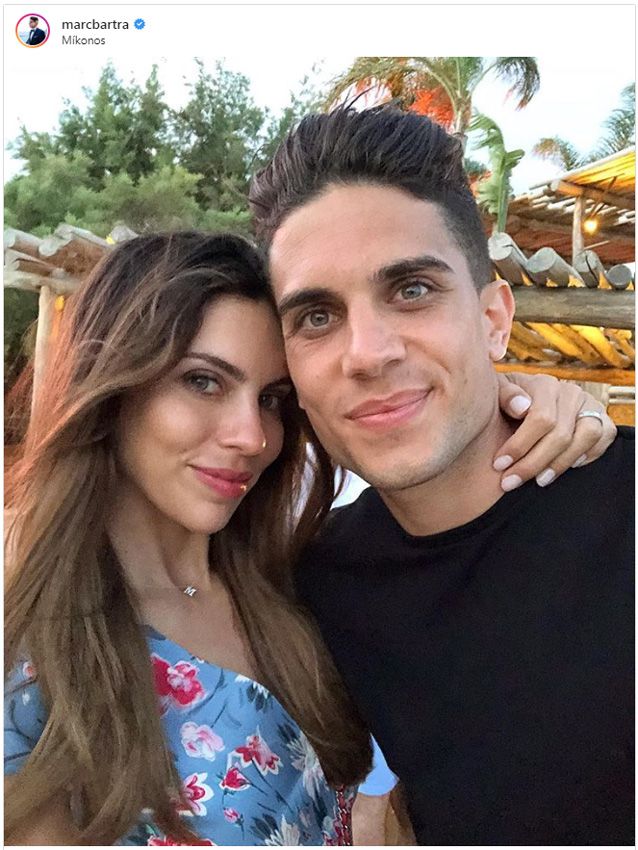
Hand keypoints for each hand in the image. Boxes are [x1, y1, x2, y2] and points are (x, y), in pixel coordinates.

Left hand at [495, 372, 615, 490]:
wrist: (526, 404)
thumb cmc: (507, 403)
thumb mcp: (497, 394)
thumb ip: (505, 396)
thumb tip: (521, 408)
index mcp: (544, 385)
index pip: (540, 418)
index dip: (519, 445)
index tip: (499, 465)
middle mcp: (570, 393)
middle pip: (561, 435)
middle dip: (533, 463)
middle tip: (511, 482)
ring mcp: (590, 405)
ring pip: (586, 437)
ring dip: (560, 463)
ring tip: (539, 480)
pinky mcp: (603, 419)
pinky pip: (604, 438)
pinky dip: (589, 455)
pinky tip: (566, 467)